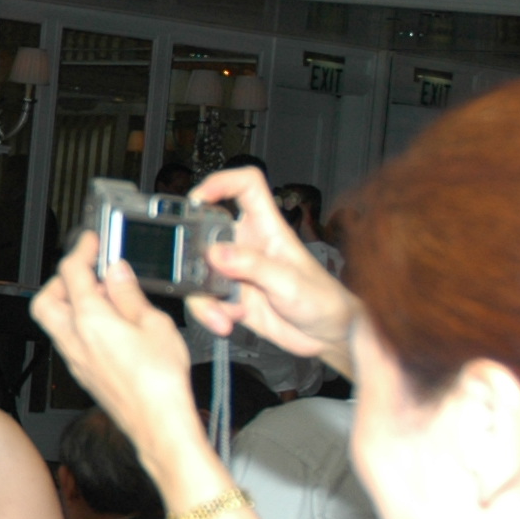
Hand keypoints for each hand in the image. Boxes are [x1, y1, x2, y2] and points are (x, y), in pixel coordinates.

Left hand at [32, 233, 205, 466]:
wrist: (158, 425)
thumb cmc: (159, 382)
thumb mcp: (154, 323)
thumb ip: (130, 294)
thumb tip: (117, 273)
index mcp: (89, 320)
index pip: (71, 273)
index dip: (80, 250)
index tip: (90, 241)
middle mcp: (74, 340)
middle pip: (46, 299)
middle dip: (62, 279)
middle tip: (86, 270)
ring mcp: (75, 360)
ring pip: (55, 322)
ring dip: (70, 303)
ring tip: (103, 296)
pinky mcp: (83, 374)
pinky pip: (69, 340)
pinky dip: (80, 324)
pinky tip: (108, 324)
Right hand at [184, 167, 357, 363]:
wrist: (328, 335)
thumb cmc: (323, 300)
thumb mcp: (291, 282)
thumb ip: (254, 267)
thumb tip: (216, 253)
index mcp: (267, 228)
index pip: (245, 187)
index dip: (221, 183)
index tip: (198, 199)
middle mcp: (247, 246)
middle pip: (206, 231)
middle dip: (191, 251)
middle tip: (192, 271)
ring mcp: (236, 272)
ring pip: (199, 272)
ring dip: (202, 297)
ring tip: (220, 315)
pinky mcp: (230, 297)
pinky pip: (205, 301)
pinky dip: (210, 314)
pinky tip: (228, 322)